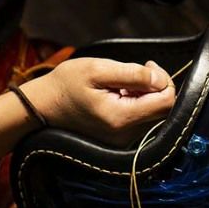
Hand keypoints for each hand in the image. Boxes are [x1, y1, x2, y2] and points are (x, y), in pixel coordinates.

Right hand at [22, 58, 175, 145]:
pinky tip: (120, 94)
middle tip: (136, 71)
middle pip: (163, 110)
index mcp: (121, 118)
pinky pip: (142, 120)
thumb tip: (160, 78)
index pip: (166, 102)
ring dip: (146, 95)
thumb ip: (132, 74)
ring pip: (154, 115)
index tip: (148, 65)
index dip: (164, 80)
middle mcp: (126, 136)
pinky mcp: (120, 140)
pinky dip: (138, 104)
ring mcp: (123, 141)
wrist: (42, 106)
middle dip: (156, 86)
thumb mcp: (97, 69)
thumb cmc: (66, 84)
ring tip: (123, 83)